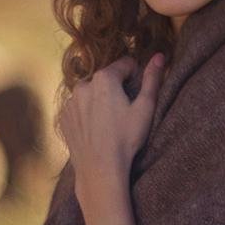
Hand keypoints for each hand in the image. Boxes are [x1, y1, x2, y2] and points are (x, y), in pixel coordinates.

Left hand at [58, 55, 163, 195]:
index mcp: (104, 78)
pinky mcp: (64, 117)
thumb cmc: (126, 139)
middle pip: (106, 79)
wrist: (100, 169)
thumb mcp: (145, 108)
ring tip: (109, 124)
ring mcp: (70, 102)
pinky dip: (87, 114)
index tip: (137, 95)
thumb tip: (159, 56)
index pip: (125, 65)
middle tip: (124, 113)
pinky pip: (79, 108)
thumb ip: (152, 79)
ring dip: (100, 100)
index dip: (135, 77)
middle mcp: (83, 85)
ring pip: (91, 93)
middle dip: (116, 89)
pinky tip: (96, 130)